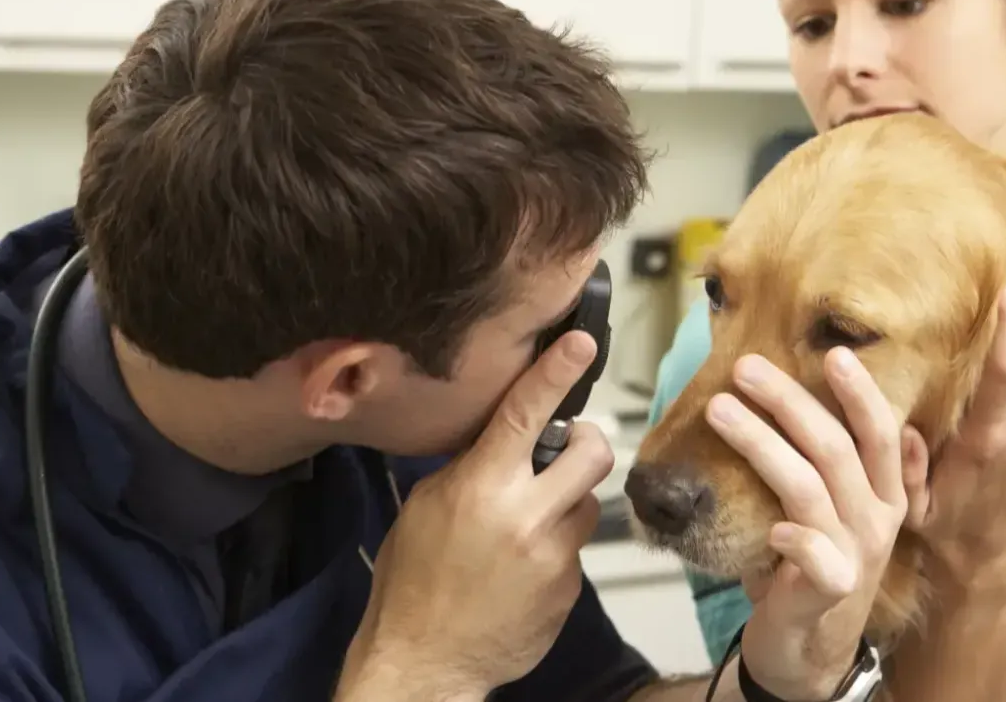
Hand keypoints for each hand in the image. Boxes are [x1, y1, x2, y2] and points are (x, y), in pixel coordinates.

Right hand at [340, 331, 613, 699]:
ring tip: (528, 524)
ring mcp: (555, 556)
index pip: (526, 414)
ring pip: (589, 502)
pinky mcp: (570, 589)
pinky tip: (522, 569)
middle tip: (562, 453)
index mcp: (482, 487)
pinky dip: (556, 549)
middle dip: (583, 444)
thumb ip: (471, 468)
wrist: (426, 662)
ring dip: (567, 502)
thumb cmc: (413, 580)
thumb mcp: (426, 506)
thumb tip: (503, 437)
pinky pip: (577, 550)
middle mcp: (527, 516)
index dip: (557, 372)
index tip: (582, 343)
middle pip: (593, 452)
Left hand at [706, 346, 906, 700]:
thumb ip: (844, 459)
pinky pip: (817, 558)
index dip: (860, 394)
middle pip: (836, 449)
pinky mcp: (829, 592)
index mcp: (883, 493)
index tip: (832, 352)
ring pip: (809, 489)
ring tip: (719, 409)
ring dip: (762, 445)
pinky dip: (796, 537)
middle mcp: (875, 519)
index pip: (879, 434)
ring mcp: (855, 555)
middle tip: (744, 367)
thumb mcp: (836, 508)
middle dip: (789, 402)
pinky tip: (773, 524)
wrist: (808, 647)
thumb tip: (860, 401)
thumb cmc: (812, 563)